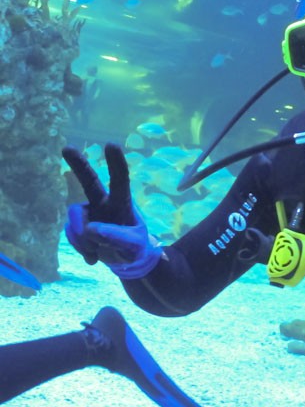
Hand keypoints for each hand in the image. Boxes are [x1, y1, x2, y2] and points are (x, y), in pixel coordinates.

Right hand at [63, 143, 160, 278]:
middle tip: (67, 149)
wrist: (126, 261)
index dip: (116, 164)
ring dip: (84, 238)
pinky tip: (93, 256)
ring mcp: (89, 213)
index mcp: (122, 203)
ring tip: (98, 251)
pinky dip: (81, 247)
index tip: (111, 145)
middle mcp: (103, 203)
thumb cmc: (135, 247)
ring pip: (76, 218)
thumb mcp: (133, 245)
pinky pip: (72, 233)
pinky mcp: (78, 225)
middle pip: (90, 181)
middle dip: (79, 165)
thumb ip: (116, 238)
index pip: (120, 181)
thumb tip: (90, 230)